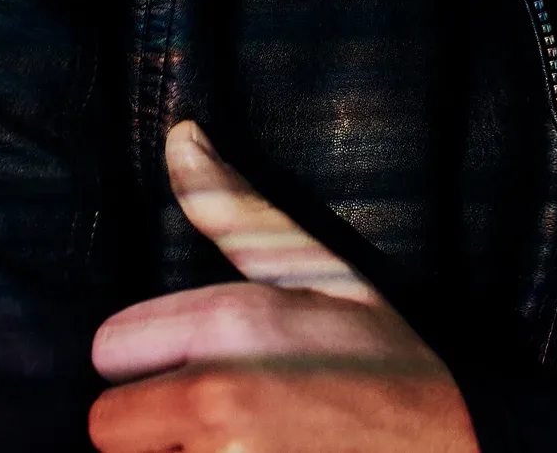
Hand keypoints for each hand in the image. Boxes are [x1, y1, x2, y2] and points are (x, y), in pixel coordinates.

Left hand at [88, 121, 478, 451]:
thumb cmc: (380, 355)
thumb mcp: (316, 270)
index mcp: (233, 323)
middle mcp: (215, 397)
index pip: (110, 348)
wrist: (447, 449)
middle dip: (153, 418)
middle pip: (109, 422)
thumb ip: (235, 210)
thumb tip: (180, 134)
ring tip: (243, 442)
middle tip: (224, 411)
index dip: (150, 356)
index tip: (201, 359)